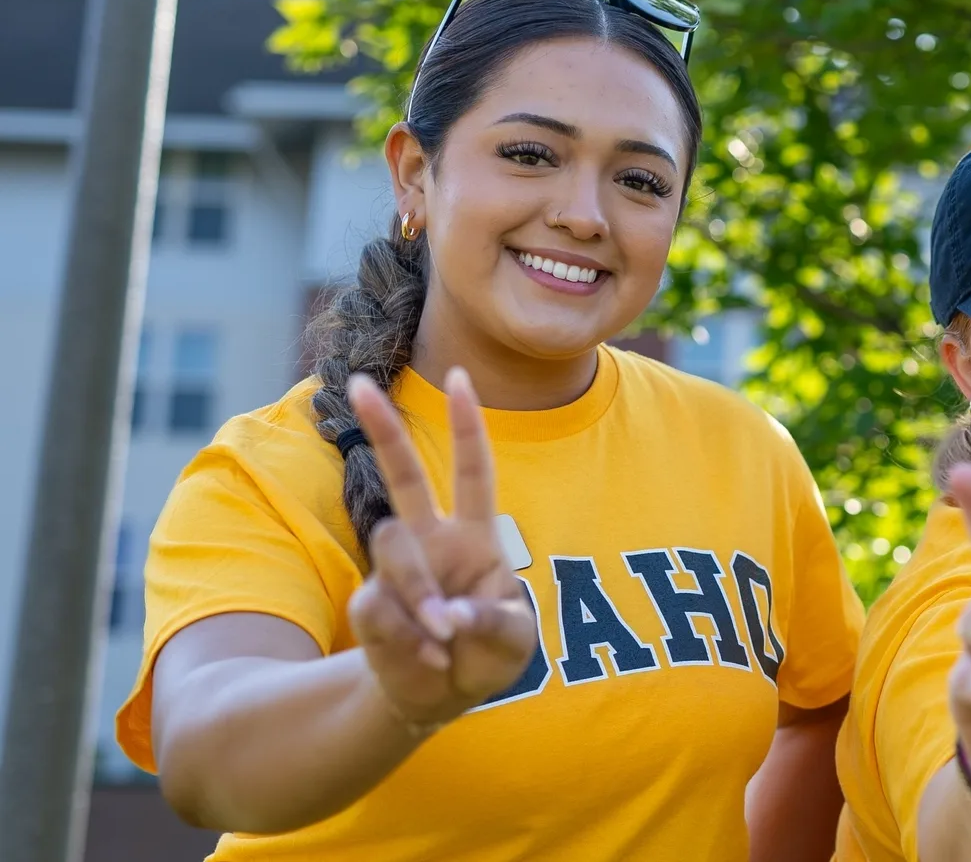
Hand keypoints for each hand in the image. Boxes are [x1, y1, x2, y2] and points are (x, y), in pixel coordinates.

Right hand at [345, 368, 537, 729]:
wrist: (437, 695)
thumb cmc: (484, 655)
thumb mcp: (512, 643)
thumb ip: (493, 625)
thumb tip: (449, 616)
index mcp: (473, 537)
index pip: (473, 471)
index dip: (466, 426)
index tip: (459, 376)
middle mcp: (429, 543)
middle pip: (404, 476)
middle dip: (382, 428)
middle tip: (357, 381)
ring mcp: (394, 570)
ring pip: (393, 550)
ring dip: (420, 596)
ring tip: (443, 638)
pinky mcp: (369, 604)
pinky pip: (381, 608)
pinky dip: (410, 640)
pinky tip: (427, 657)